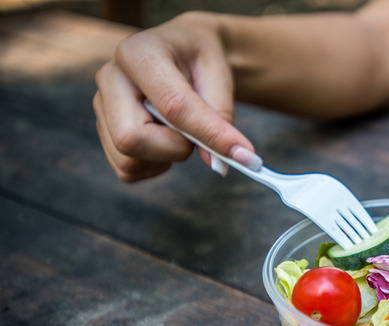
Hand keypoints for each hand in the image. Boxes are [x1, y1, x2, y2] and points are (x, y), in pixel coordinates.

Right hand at [93, 12, 259, 181]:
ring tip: (181, 132)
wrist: (183, 52)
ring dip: (166, 158)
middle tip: (198, 136)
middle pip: (131, 138)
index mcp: (138, 53)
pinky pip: (128, 170)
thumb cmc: (201, 61)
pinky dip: (155, 165)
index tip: (244, 156)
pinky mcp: (103, 131)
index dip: (209, 134)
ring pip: (128, 160)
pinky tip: (166, 141)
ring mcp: (101, 106)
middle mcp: (110, 78)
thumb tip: (216, 164)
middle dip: (175, 149)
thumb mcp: (219, 77)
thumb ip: (219, 119)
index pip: (173, 105)